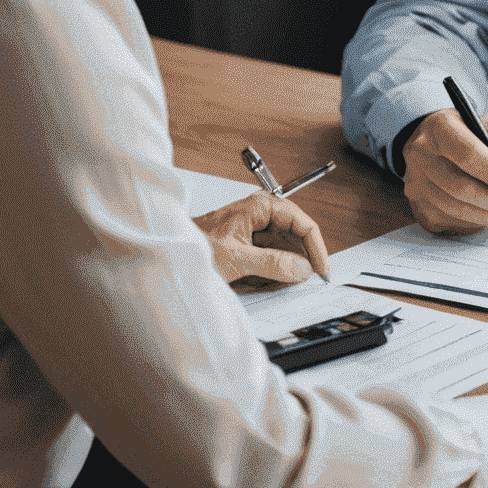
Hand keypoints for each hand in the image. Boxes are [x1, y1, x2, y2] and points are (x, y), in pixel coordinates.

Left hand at [193, 192, 328, 284]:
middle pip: (294, 235)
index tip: (321, 268)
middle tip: (304, 279)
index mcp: (260, 206)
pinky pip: (269, 256)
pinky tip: (264, 281)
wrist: (167, 255)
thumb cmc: (193, 248)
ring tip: (277, 282)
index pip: (302, 222)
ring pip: (283, 247)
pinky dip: (270, 271)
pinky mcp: (247, 243)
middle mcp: (260, 213)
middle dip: (298, 259)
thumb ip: (272, 264)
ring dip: (283, 267)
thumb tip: (302, 268)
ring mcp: (254, 228)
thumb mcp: (236, 259)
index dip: (315, 247)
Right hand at [402, 109, 487, 235]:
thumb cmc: (475, 136)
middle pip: (459, 186)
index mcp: (441, 127)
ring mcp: (415, 181)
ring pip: (453, 208)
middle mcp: (421, 154)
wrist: (439, 142)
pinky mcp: (416, 205)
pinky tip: (484, 212)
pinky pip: (447, 221)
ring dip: (485, 214)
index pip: (467, 154)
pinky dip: (472, 221)